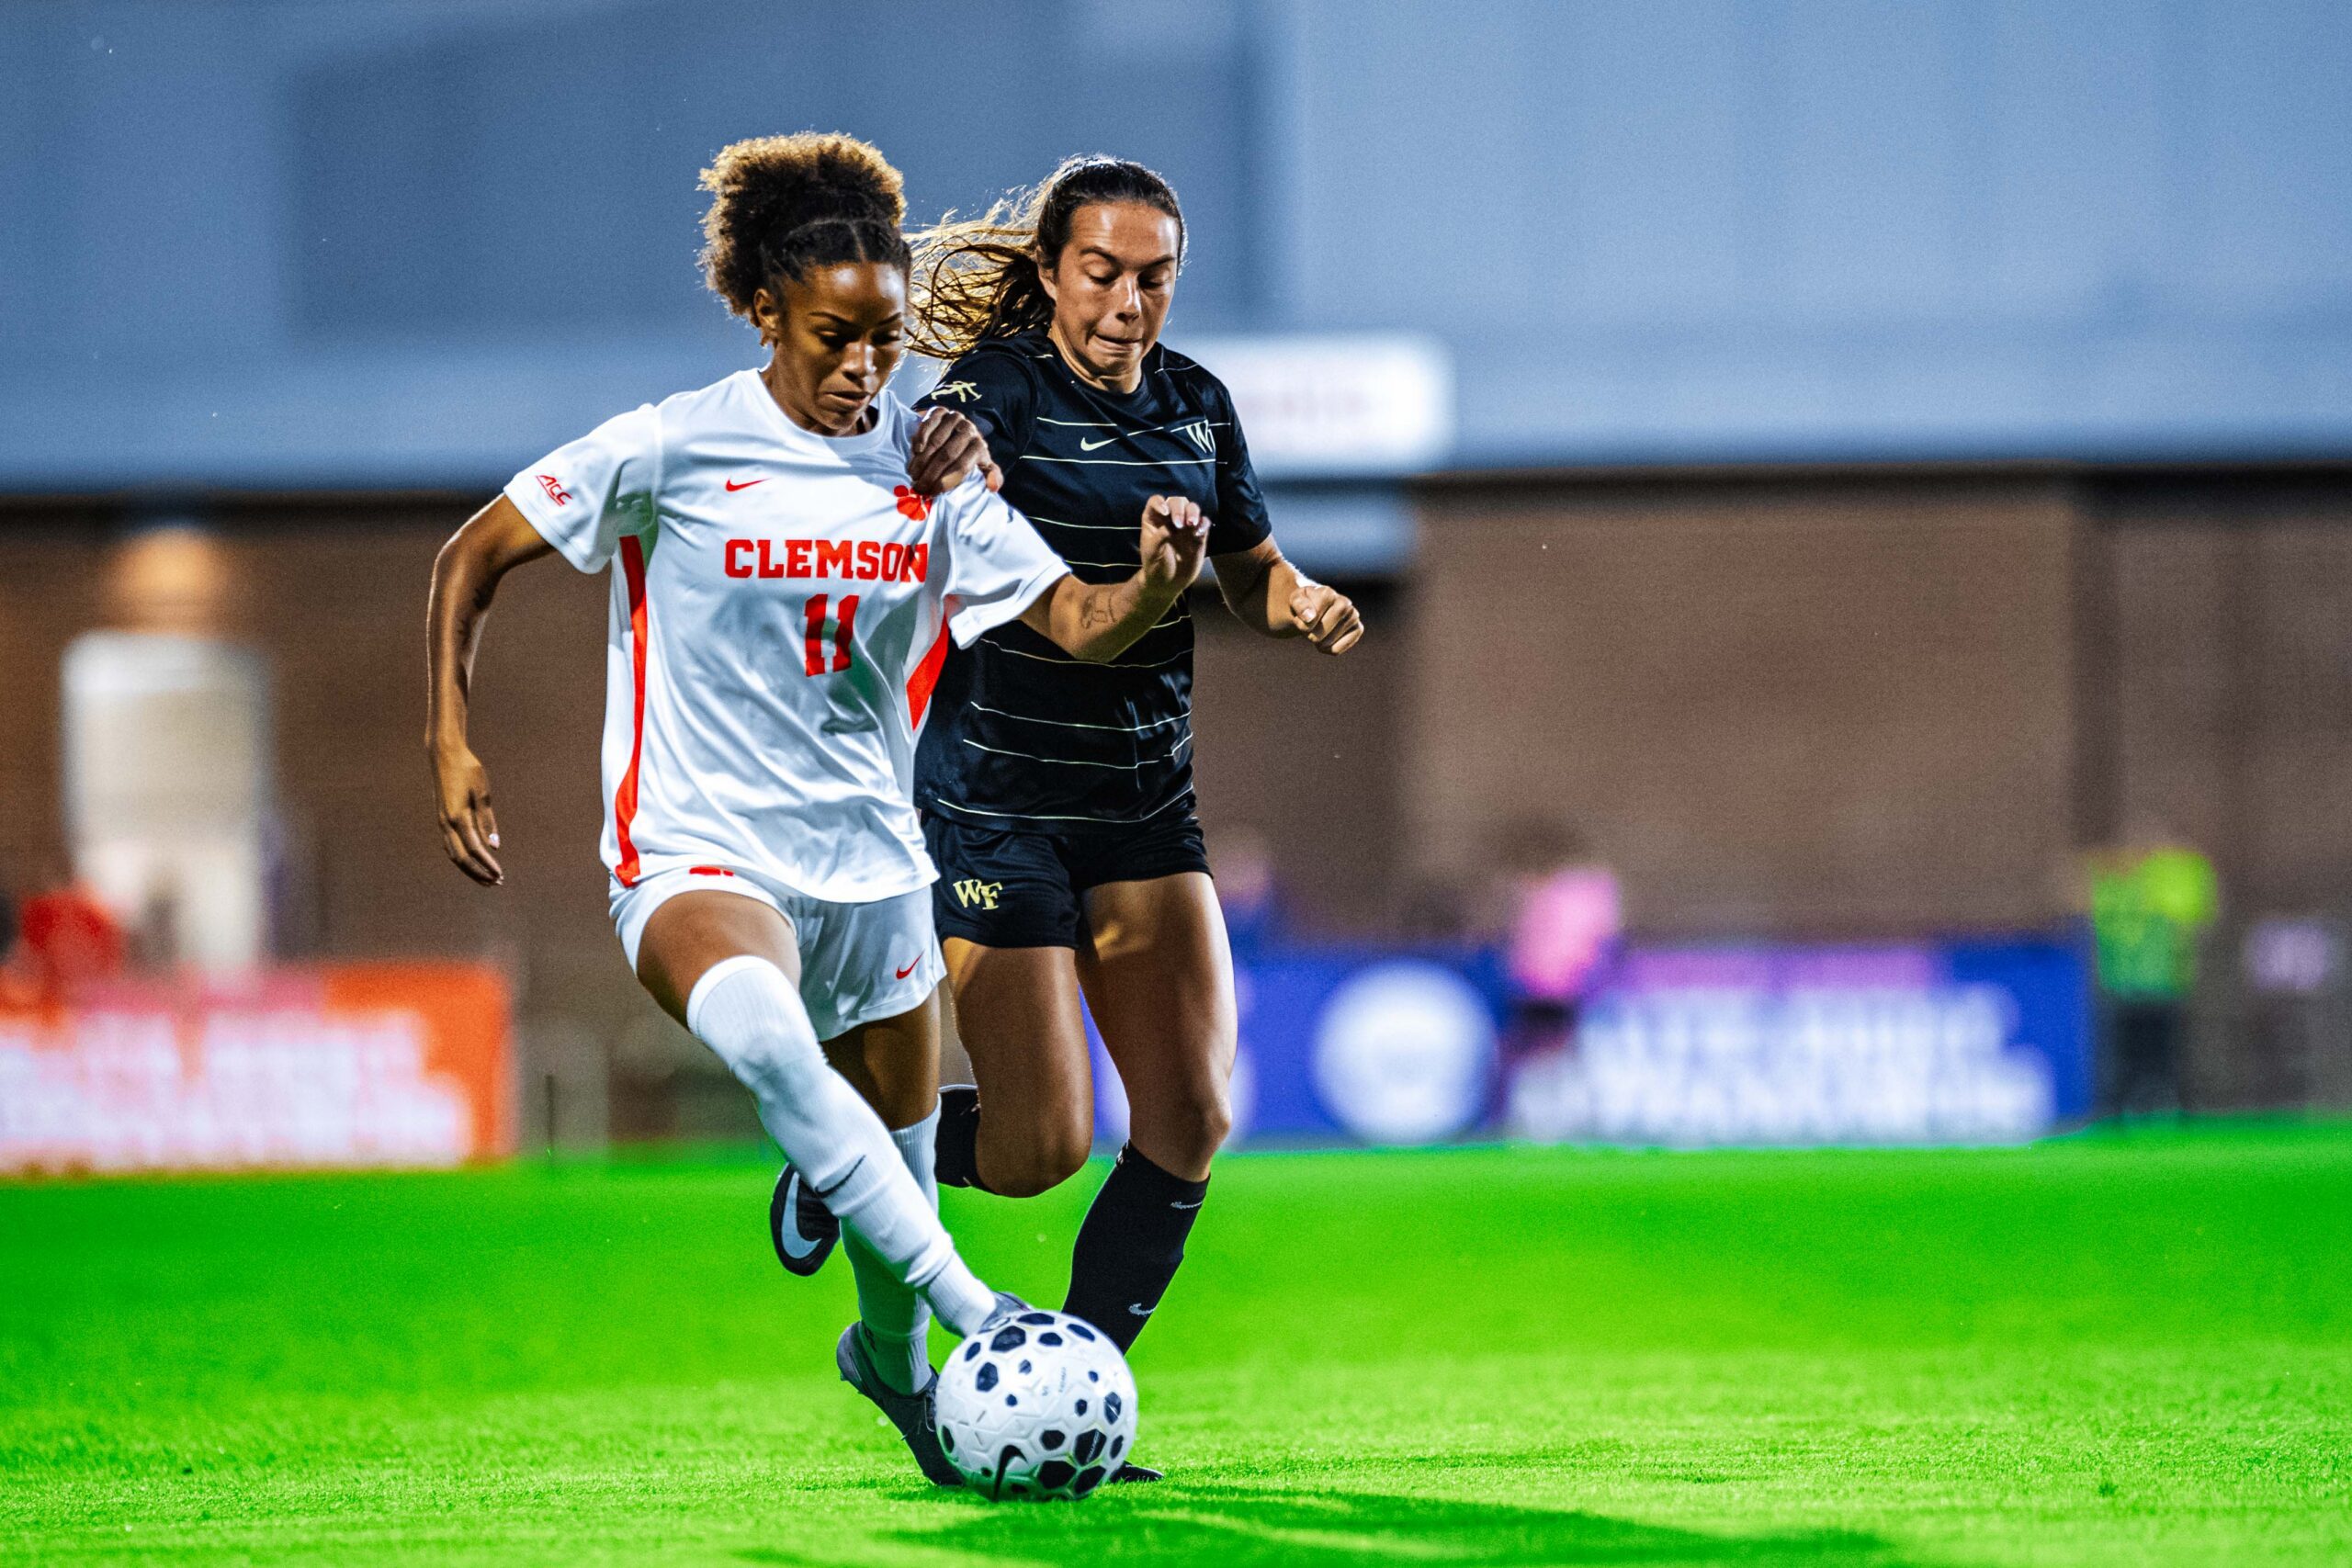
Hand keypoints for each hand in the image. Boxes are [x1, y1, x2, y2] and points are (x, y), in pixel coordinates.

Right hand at [431, 740, 503, 885]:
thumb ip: (488, 820)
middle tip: (497, 883)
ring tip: (487, 878)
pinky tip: (473, 863)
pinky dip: (461, 858)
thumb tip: (494, 847)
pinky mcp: (442, 819)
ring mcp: (442, 822)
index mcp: (458, 816)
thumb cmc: (467, 769)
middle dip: (478, 873)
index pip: (475, 849)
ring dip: (470, 868)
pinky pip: (450, 845)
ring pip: (453, 854)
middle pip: (461, 858)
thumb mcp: (482, 792)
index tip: (501, 875)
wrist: (444, 754)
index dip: (488, 865)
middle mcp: (446, 823)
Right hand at [907, 407, 1001, 496]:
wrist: (954, 431)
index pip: (962, 466)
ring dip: (922, 460)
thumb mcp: (982, 466)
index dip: (946, 481)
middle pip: (947, 455)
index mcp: (979, 446)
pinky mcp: (939, 411)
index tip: (933, 492)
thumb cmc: (967, 454)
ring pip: (936, 442)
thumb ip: (991, 477)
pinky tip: (915, 452)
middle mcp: (969, 429)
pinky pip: (927, 425)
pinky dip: (920, 439)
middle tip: (919, 486)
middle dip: (931, 474)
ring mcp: (954, 418)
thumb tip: (993, 486)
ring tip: (913, 473)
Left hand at [1138, 495, 1210, 594]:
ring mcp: (1185, 526)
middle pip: (1176, 501)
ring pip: (1192, 508)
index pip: (1156, 501)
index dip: (1160, 503)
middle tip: (1180, 524)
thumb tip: (1173, 527)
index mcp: (1154, 520)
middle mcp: (1170, 518)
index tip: (1164, 512)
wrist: (1168, 582)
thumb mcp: (1153, 551)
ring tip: (1191, 524)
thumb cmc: (1155, 565)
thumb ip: (1161, 536)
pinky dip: (1204, 524)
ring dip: (1193, 512)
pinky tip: (1200, 533)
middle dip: (1179, 509)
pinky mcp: (1198, 535)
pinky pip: (1204, 522)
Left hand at [1291, 581, 1363, 654]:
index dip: (1303, 625)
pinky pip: (1338, 649)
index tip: (1300, 620)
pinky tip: (1326, 641)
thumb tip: (1310, 617)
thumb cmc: (1304, 606)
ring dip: (1319, 643)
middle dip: (1311, 635)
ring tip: (1318, 633)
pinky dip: (1328, 649)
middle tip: (1308, 631)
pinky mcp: (1358, 628)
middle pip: (1324, 630)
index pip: (1312, 619)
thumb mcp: (1295, 601)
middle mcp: (1344, 602)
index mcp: (1327, 593)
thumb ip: (1300, 605)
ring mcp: (1353, 615)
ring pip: (1330, 642)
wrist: (1314, 610)